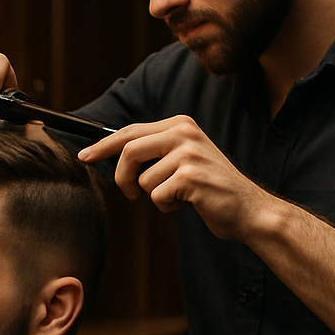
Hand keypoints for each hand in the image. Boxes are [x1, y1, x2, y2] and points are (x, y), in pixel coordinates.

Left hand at [78, 116, 269, 241]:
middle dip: (122, 177)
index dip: (104, 145)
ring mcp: (188, 153)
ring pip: (143, 179)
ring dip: (156, 196)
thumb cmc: (212, 189)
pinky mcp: (190, 176)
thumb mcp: (184, 160)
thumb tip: (115, 155)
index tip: (85, 155)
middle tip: (130, 193)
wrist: (248, 210)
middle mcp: (184, 133)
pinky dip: (168, 207)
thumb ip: (157, 152)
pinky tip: (190, 203)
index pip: (130, 131)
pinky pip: (157, 197)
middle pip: (128, 151)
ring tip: (180, 196)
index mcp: (180, 125)